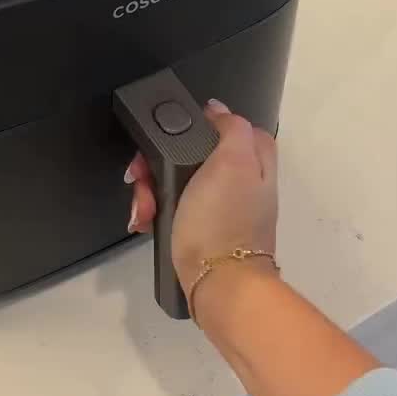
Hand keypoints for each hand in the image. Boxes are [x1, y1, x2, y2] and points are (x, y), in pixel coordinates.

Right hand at [125, 100, 277, 297]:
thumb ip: (230, 127)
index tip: (165, 141)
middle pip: (191, 154)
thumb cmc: (222, 222)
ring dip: (152, 191)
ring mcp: (222, 207)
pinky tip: (143, 221)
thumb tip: (217, 109)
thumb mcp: (232, 162)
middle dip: (159, 164)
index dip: (190, 128)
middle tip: (142, 178)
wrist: (218, 286)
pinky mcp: (203, 230)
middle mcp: (241, 180)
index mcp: (254, 159)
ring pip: (177, 181)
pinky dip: (156, 212)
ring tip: (142, 210)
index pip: (222, 125)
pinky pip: (174, 209)